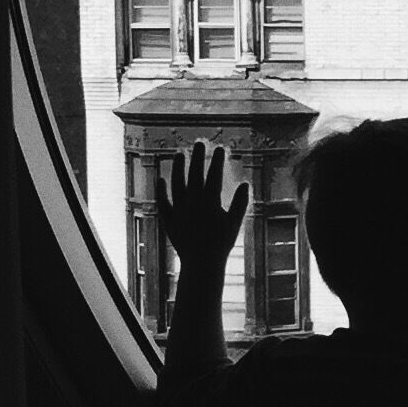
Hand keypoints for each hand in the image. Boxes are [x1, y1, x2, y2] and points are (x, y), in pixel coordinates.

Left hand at [155, 140, 248, 264]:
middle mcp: (192, 204)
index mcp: (210, 203)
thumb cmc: (221, 244)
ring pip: (176, 184)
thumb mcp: (235, 223)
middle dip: (198, 157)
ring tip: (179, 154)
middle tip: (200, 143)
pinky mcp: (169, 219)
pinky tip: (162, 178)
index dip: (217, 161)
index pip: (214, 176)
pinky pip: (163, 201)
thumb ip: (239, 203)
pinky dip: (162, 189)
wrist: (201, 263)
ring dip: (177, 168)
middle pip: (194, 175)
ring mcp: (179, 210)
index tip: (221, 148)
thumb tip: (245, 183)